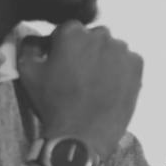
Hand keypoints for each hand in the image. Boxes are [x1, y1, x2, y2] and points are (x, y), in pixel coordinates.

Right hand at [17, 23, 141, 157]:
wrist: (82, 134)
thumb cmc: (52, 103)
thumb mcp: (28, 73)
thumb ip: (29, 46)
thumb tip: (35, 38)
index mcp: (72, 32)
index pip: (68, 31)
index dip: (64, 48)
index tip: (62, 64)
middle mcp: (99, 35)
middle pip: (93, 38)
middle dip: (86, 51)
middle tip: (79, 76)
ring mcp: (121, 50)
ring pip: (112, 49)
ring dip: (104, 60)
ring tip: (95, 84)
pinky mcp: (136, 65)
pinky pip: (128, 61)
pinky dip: (121, 70)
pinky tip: (109, 88)